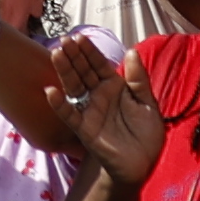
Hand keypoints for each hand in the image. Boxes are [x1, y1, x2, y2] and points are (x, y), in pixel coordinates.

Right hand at [52, 38, 165, 185]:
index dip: (90, 51)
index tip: (79, 37)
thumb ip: (139, 80)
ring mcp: (90, 111)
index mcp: (115, 86)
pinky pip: (70, 115)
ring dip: (65, 71)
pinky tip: (51, 92)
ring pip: (75, 87)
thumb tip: (131, 51)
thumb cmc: (145, 134)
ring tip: (56, 54)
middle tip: (64, 40)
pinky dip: (60, 104)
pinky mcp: (85, 129)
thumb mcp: (148, 104)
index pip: (100, 65)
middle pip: (84, 72)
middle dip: (74, 56)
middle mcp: (99, 95)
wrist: (142, 163)